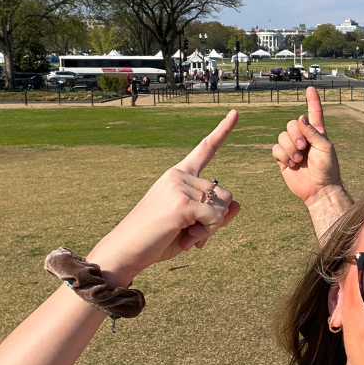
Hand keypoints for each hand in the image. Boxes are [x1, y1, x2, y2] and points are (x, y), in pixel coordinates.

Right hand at [88, 110, 241, 286]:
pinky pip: (215, 217)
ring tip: (183, 232)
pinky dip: (206, 232)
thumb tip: (238, 204)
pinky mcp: (181, 203)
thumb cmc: (156, 239)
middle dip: (216, 219)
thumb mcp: (191, 225)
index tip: (236, 113)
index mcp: (178, 175)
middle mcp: (178, 175)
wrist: (124, 251)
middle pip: (226, 194)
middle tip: (189, 230)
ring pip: (224, 206)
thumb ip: (216, 215)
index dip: (222, 131)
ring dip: (212, 226)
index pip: (205, 149)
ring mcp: (179, 187)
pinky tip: (185, 234)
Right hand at [272, 87, 342, 202]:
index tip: (310, 89)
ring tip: (299, 159)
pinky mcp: (283, 158)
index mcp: (317, 133)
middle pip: (291, 124)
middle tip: (304, 148)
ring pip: (282, 136)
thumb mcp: (325, 147)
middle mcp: (304, 138)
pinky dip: (283, 155)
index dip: (312, 101)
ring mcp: (293, 148)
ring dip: (290, 148)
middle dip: (296, 136)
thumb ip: (313, 132)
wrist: (318, 189)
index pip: (314, 113)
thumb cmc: (327, 169)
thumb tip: (300, 118)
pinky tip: (291, 164)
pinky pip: (276, 148)